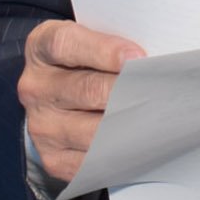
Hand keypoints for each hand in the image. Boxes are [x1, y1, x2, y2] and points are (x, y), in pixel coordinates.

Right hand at [16, 20, 144, 182]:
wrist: (61, 95)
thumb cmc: (88, 60)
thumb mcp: (92, 38)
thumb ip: (116, 41)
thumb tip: (154, 59)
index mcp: (42, 47)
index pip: (66, 44)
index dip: (104, 50)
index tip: (137, 57)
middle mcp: (36, 86)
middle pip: (86, 89)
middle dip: (128, 91)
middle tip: (163, 92)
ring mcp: (42, 125)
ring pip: (92, 131)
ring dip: (130, 126)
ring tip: (160, 120)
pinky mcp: (53, 157)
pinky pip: (92, 162)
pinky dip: (121, 153)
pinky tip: (143, 143)